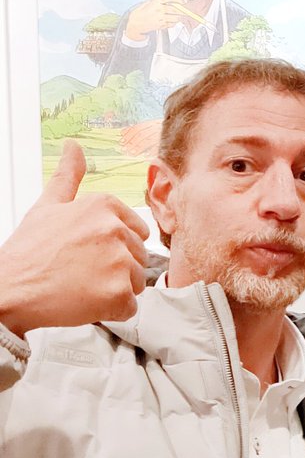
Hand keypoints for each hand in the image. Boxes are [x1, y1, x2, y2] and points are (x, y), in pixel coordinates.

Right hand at [0, 141, 148, 337]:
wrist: (8, 292)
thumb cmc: (28, 252)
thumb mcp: (47, 206)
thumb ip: (68, 176)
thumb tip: (74, 146)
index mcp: (104, 205)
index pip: (137, 232)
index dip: (113, 247)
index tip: (85, 252)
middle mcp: (115, 229)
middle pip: (138, 257)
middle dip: (114, 268)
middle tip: (79, 271)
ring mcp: (119, 260)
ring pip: (136, 282)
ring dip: (113, 290)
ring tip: (80, 285)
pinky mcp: (118, 292)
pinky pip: (130, 306)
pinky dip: (111, 311)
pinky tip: (84, 302)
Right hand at [124, 0, 194, 40]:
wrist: (136, 22)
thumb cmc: (142, 11)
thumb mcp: (149, 1)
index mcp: (155, 1)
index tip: (184, 0)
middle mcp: (159, 9)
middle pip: (176, 9)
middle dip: (182, 10)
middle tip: (184, 10)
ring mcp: (160, 18)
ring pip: (176, 17)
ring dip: (179, 17)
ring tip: (178, 15)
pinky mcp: (161, 25)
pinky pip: (172, 24)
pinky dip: (174, 22)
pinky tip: (171, 20)